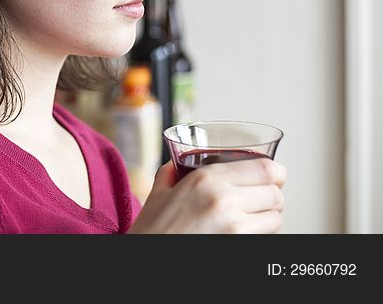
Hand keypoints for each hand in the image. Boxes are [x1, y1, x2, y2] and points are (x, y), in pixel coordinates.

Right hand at [127, 158, 286, 233]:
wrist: (145, 259)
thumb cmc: (151, 231)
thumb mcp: (159, 192)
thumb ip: (173, 172)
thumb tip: (180, 163)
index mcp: (207, 179)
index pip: (265, 169)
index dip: (276, 173)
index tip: (274, 176)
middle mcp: (225, 200)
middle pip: (276, 195)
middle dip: (272, 197)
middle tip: (260, 199)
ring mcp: (235, 228)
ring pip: (276, 219)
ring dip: (268, 218)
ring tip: (252, 218)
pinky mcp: (239, 247)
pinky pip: (265, 239)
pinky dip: (260, 235)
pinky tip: (244, 233)